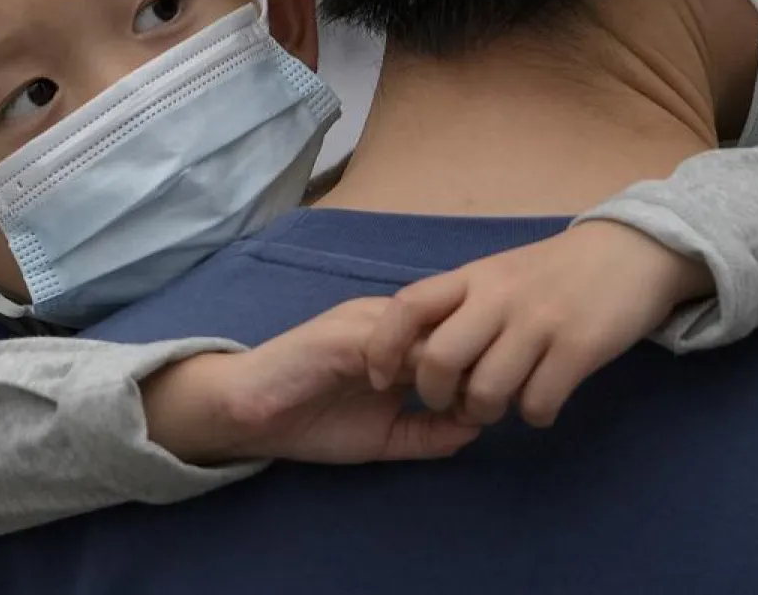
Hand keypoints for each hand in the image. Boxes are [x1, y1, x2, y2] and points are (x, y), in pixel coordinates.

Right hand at [142, 298, 478, 465]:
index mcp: (400, 339)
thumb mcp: (386, 437)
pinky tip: (436, 396)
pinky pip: (398, 342)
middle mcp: (389, 320)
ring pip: (434, 330)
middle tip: (503, 398)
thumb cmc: (313, 422)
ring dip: (461, 365)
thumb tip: (478, 428)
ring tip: (478, 398)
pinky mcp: (347, 333)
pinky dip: (425, 368)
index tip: (510, 398)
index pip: (460, 337)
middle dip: (485, 360)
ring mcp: (368, 321)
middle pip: (457, 325)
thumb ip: (429, 434)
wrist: (247, 415)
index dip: (489, 365)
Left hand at [365, 221, 712, 428]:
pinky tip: (542, 403)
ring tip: (499, 406)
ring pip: (488, 391)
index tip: (382, 377)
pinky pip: (539, 403)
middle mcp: (500, 297)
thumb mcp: (499, 275)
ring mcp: (540, 322)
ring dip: (486, 413)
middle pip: (440, 360)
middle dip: (436, 395)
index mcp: (473, 277)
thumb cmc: (556, 271)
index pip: (407, 306)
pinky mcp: (580, 347)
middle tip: (452, 403)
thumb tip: (423, 357)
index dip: (384, 347)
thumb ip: (463, 308)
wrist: (632, 252)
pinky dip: (534, 415)